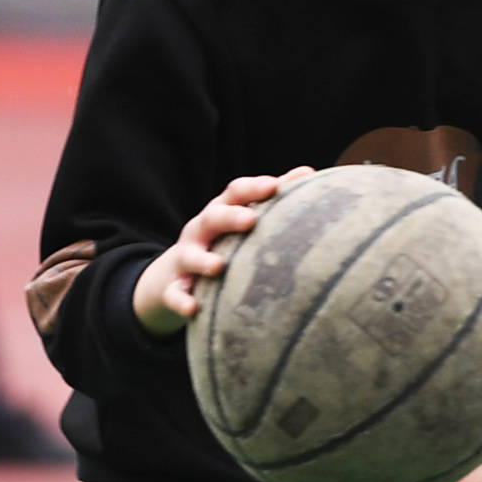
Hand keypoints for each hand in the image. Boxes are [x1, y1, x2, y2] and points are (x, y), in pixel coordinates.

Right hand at [132, 169, 314, 335]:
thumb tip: (308, 172)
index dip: (253, 188)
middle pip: (213, 218)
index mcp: (221, 212)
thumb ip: (271, 197)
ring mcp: (185, 258)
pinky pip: (174, 294)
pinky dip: (181, 300)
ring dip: (203, 260)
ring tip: (217, 267)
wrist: (173, 276)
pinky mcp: (173, 287)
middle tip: (250, 220)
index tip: (274, 186)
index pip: (235, 193)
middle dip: (230, 217)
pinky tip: (192, 309)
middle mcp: (201, 231)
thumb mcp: (240, 217)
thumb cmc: (222, 242)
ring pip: (190, 256)